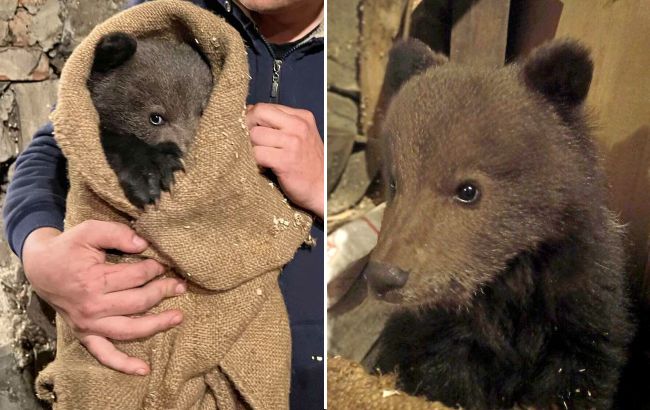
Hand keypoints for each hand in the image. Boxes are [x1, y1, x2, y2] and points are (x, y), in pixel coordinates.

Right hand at [22, 221, 186, 374]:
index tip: (163, 264)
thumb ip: (116, 233)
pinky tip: (143, 369)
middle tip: (180, 286)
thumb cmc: (68, 247)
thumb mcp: (89, 230)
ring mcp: (89, 324)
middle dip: (163, 292)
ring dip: (157, 325)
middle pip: (138, 302)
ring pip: (129, 329)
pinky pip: (104, 354)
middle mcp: (92, 307)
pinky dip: (123, 364)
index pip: (136, 277)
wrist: (40, 267)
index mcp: (94, 281)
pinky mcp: (85, 334)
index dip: (154, 269)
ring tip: (178, 317)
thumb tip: (143, 244)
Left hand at [247, 103, 323, 217]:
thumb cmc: (309, 166)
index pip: (266, 106)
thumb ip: (280, 124)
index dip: (253, 118)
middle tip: (252, 142)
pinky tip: (265, 166)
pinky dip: (255, 161)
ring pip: (254, 134)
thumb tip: (250, 112)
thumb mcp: (301, 137)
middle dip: (248, 127)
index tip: (253, 130)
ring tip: (262, 156)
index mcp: (302, 117)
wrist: (322, 189)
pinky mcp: (285, 160)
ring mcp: (293, 142)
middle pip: (258, 114)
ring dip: (252, 147)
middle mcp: (298, 126)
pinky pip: (257, 154)